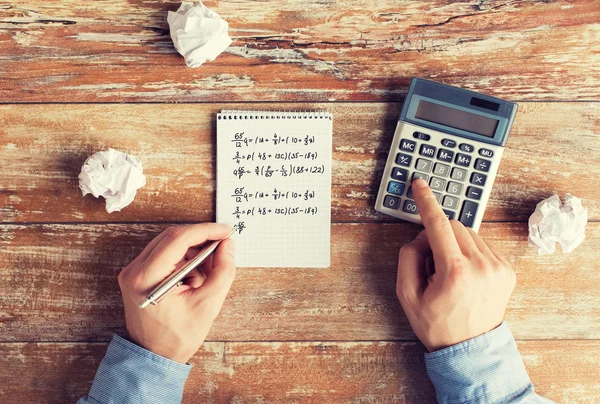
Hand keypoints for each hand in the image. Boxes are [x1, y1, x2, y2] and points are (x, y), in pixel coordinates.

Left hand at [118, 223, 235, 362]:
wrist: (153, 357)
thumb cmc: (176, 337)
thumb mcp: (208, 305)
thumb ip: (222, 271)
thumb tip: (228, 246)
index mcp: (147, 278)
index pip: (178, 239)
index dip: (205, 231)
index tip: (226, 231)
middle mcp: (134, 271)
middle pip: (172, 237)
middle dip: (201, 239)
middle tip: (223, 246)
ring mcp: (133, 272)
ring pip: (169, 244)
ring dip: (193, 251)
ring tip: (209, 271)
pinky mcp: (138, 274)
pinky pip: (164, 255)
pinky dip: (184, 259)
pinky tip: (196, 275)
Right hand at [396, 178, 515, 351]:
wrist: (470, 350)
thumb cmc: (436, 324)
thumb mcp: (407, 294)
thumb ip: (408, 257)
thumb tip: (421, 236)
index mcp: (455, 271)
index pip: (438, 225)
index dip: (426, 202)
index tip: (420, 184)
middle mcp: (481, 265)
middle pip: (454, 226)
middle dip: (438, 235)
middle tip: (430, 262)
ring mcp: (497, 268)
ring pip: (469, 234)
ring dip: (455, 244)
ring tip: (449, 273)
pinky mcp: (506, 271)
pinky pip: (483, 246)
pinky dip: (469, 252)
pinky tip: (464, 274)